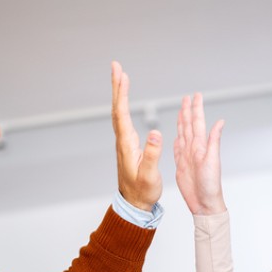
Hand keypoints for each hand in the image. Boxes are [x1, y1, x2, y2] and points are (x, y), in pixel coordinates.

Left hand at [111, 61, 162, 211]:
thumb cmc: (143, 191)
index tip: (122, 75)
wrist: (135, 204)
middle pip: (118, 108)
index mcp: (127, 145)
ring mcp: (124, 143)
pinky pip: (123, 120)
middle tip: (116, 66)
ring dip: (120, 94)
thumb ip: (152, 154)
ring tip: (121, 77)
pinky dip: (123, 106)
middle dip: (118, 86)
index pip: (122, 113)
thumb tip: (154, 132)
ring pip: (119, 113)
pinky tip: (125, 102)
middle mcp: (122, 141)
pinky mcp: (128, 146)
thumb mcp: (150, 175)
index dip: (122, 93)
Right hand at [173, 93, 225, 214]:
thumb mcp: (212, 160)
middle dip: (188, 111)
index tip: (195, 96)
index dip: (196, 109)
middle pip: (189, 126)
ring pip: (183, 135)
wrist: (204, 203)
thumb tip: (220, 122)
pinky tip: (177, 135)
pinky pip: (177, 149)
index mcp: (201, 146)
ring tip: (181, 111)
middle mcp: (194, 149)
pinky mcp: (181, 166)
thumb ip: (214, 140)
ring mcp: (187, 157)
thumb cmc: (210, 185)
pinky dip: (176, 140)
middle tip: (187, 98)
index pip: (198, 123)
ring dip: (182, 122)